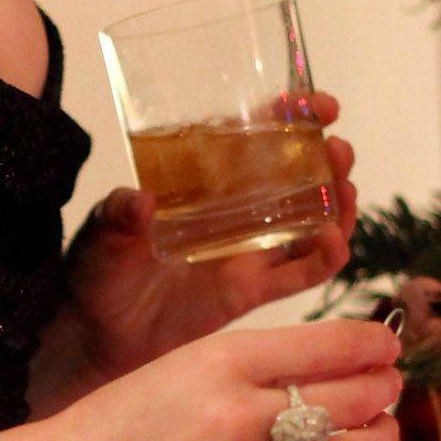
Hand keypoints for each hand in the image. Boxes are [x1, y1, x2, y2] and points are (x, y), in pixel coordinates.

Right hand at [28, 315, 402, 440]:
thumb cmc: (124, 422)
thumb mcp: (185, 364)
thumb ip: (259, 363)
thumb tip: (343, 361)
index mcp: (219, 362)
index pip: (328, 346)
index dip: (373, 345)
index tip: (385, 347)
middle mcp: (234, 418)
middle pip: (350, 398)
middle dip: (383, 390)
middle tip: (388, 388)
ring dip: (381, 439)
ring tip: (380, 431)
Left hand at [53, 90, 359, 388]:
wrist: (94, 335)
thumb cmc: (95, 272)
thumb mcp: (100, 232)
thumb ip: (118, 213)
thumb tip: (140, 200)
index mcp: (202, 182)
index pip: (255, 138)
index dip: (293, 118)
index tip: (318, 105)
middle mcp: (232, 211)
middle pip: (296, 177)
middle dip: (327, 159)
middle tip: (339, 150)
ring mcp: (246, 252)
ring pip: (310, 222)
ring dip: (337, 204)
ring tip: (346, 192)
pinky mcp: (250, 292)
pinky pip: (299, 275)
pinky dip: (325, 259)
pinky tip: (335, 242)